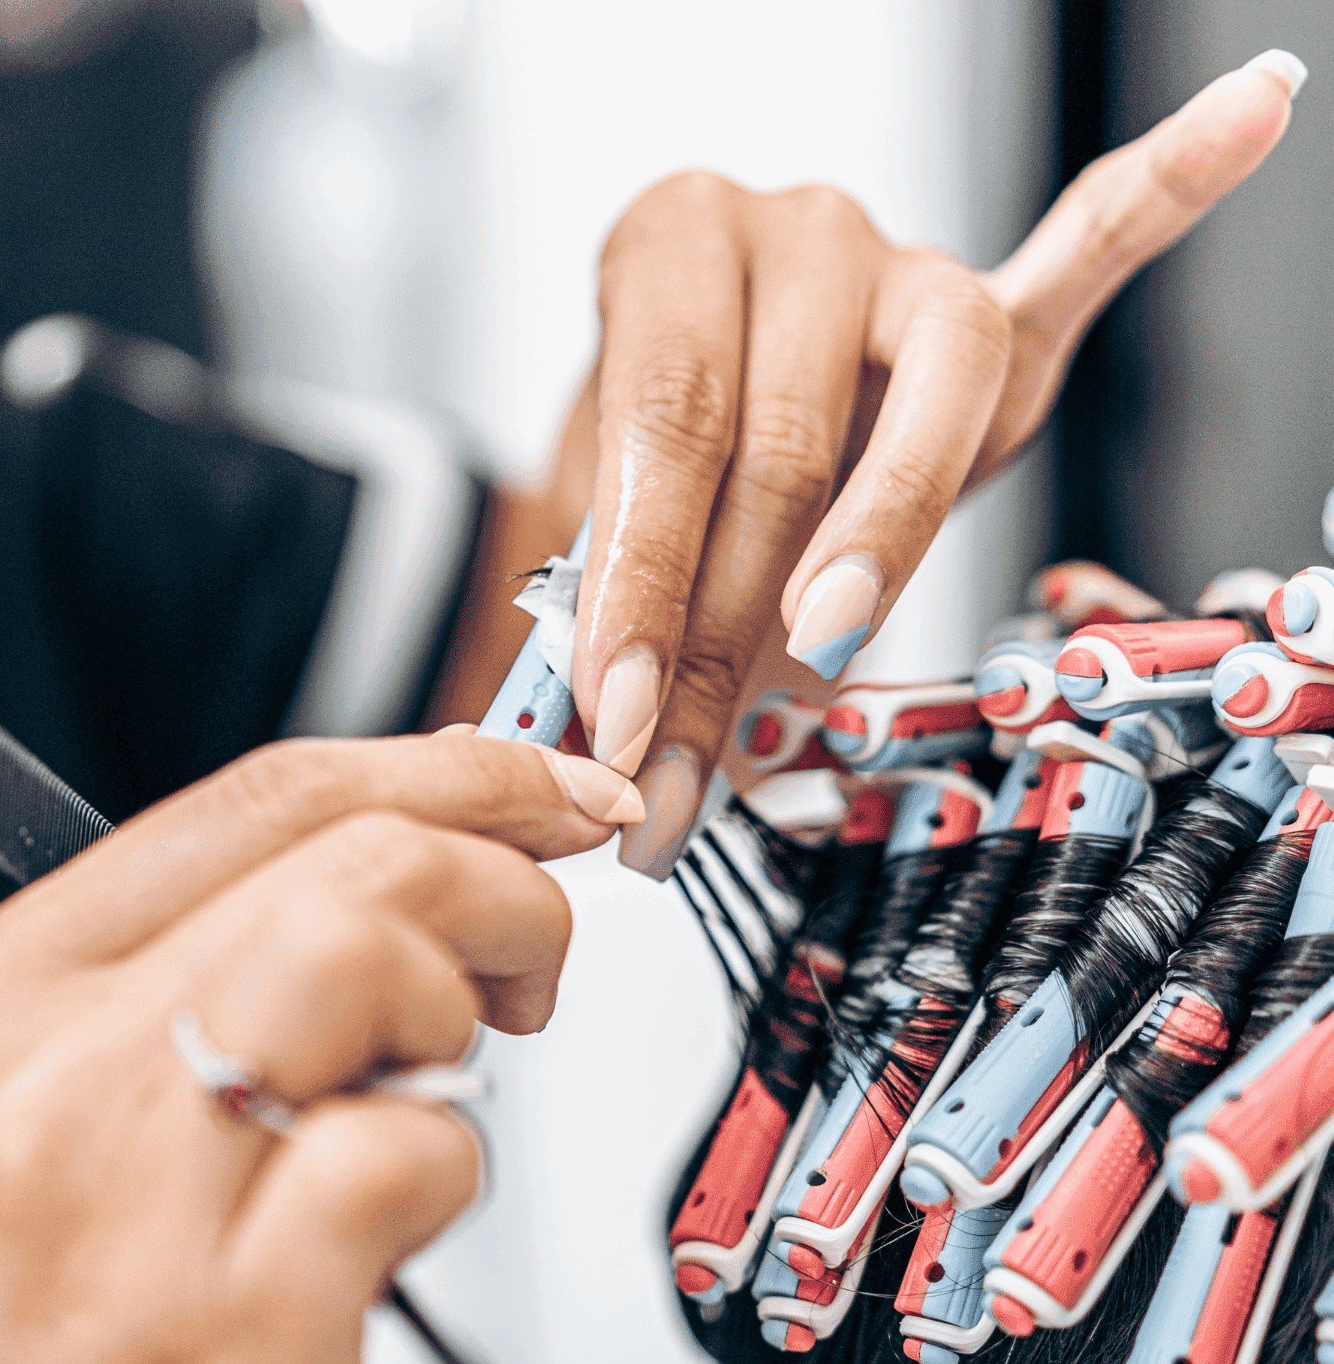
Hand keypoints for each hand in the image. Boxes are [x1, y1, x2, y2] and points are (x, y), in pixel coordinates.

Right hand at [0, 734, 639, 1363]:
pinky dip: (450, 1166)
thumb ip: (246, 952)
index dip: (451, 768)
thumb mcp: (111, 1095)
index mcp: (24, 984)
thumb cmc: (80, 1312)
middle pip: (350, 857)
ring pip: (366, 953)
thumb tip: (432, 832)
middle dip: (498, 885)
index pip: (273, 791)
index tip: (554, 788)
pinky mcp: (233, 1315)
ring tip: (431, 1087)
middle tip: (526, 962)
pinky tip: (398, 1217)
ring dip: (457, 1013)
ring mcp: (136, 1190)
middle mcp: (60, 1068)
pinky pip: (409, 1148)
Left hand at [555, 49, 1302, 877]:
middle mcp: (792, 234)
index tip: (621, 709)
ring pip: (925, 408)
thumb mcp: (609, 513)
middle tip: (684, 750)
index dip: (643, 577)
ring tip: (827, 639)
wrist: (702, 406)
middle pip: (785, 437)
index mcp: (669, 248)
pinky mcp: (990, 313)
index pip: (665, 419)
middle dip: (729, 624)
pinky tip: (1248, 118)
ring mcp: (899, 267)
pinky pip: (1087, 248)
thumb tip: (628, 731)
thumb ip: (626, 594)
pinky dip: (1165, 194)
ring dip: (874, 552)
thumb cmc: (659, 460)